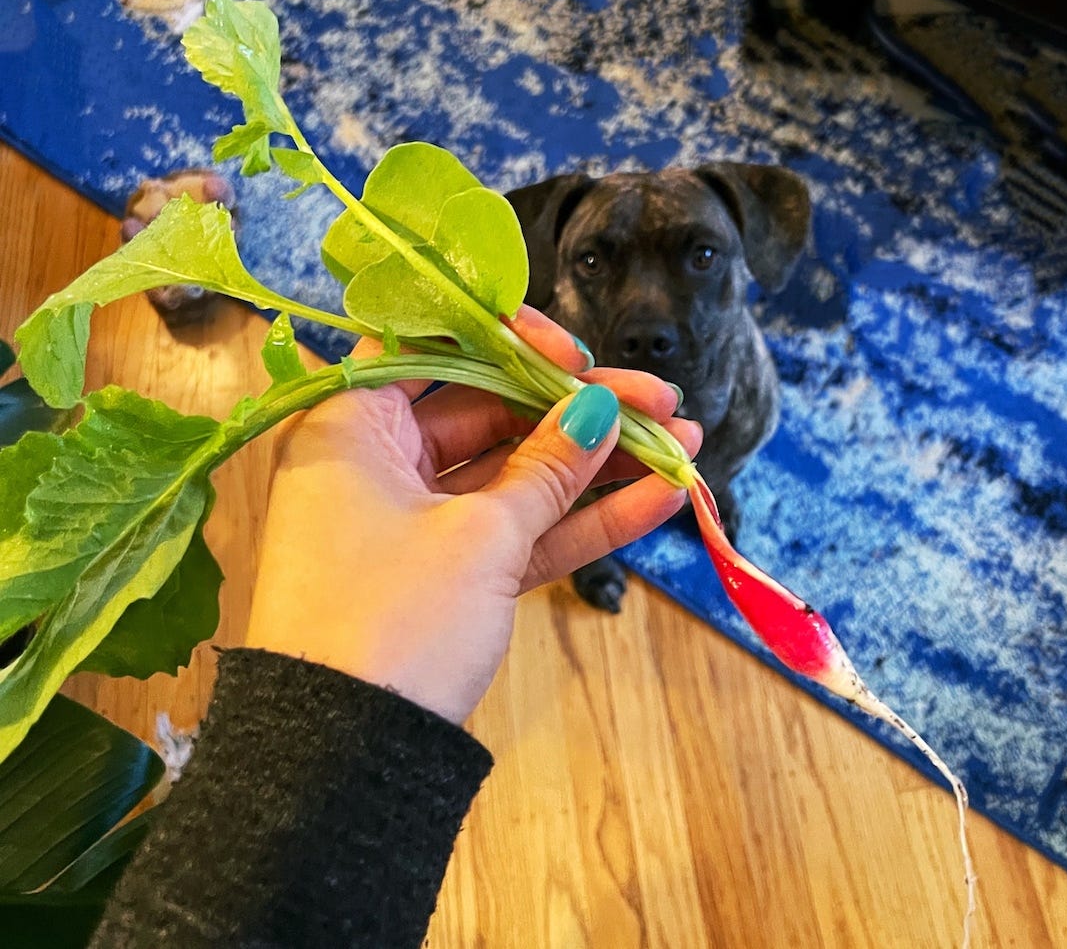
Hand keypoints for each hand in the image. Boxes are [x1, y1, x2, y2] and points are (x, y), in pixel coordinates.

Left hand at [244, 307, 701, 722]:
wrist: (347, 759)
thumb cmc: (392, 620)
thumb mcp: (479, 535)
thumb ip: (546, 468)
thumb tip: (595, 412)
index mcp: (353, 427)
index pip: (430, 346)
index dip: (509, 341)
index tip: (576, 355)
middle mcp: (381, 464)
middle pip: (491, 409)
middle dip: (581, 408)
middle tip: (662, 402)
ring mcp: (420, 522)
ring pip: (518, 473)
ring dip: (598, 464)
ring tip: (685, 446)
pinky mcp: (452, 575)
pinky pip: (520, 530)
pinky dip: (580, 519)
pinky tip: (657, 500)